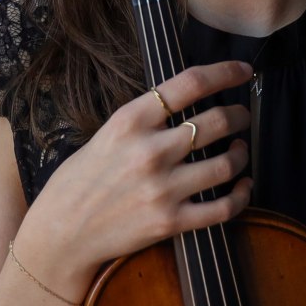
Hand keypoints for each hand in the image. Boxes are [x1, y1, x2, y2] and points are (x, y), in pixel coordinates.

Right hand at [15, 60, 254, 292]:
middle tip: (242, 116)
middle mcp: (149, 151)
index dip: (224, 72)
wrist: (61, 233)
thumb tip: (185, 103)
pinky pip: (224, 207)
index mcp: (130, 121)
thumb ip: (144, 120)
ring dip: (241, 153)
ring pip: (227, 163)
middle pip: (216, 121)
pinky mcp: (171, 222)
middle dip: (239, 115)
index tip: (242, 72)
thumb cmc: (79, 181)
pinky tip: (243, 186)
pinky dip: (242, 194)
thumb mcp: (105, 135)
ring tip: (239, 150)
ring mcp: (162, 188)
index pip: (189, 84)